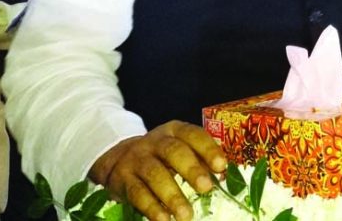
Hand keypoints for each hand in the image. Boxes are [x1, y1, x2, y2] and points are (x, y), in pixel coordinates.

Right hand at [89, 121, 226, 220]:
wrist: (118, 158)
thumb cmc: (161, 155)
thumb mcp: (179, 149)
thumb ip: (199, 158)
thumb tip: (223, 175)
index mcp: (174, 130)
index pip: (193, 134)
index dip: (208, 149)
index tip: (221, 166)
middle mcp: (155, 142)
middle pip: (173, 151)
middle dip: (191, 169)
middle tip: (206, 188)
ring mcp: (137, 160)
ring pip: (155, 174)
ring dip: (172, 196)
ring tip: (186, 215)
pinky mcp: (123, 179)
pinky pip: (137, 193)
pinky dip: (152, 208)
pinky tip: (164, 220)